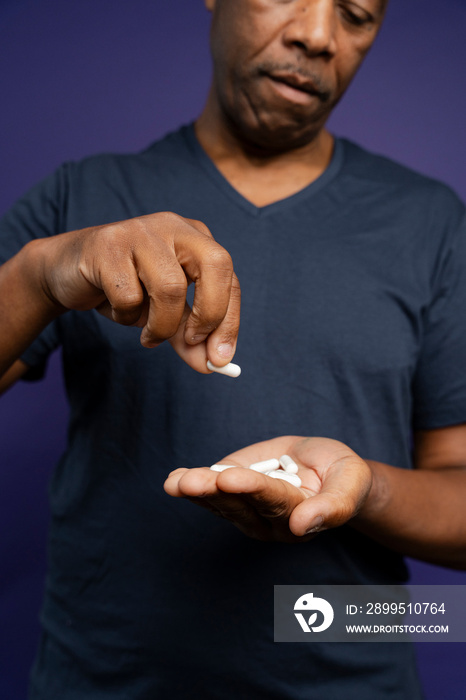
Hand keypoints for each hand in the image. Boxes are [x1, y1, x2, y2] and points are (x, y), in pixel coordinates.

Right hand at [31, 212, 240, 371]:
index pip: (229, 278)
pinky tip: (115, 308)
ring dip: (161, 325)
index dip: (229, 321)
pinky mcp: (108, 245)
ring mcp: (140, 231)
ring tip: (147, 334)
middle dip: (210, 313)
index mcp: (195, 239)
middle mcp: (174, 227)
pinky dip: (125, 316)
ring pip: (170, 287)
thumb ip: (188, 336)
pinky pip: (128, 296)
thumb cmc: (123, 289)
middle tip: (192, 342)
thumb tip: (212, 364)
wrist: (65, 272)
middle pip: (214, 266)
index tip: (220, 358)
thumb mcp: (163, 314)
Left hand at [164, 436, 372, 541]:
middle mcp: (270, 520)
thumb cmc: (344, 475)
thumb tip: (301, 525)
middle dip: (214, 490)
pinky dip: (192, 488)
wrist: (328, 467)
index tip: (229, 478)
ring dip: (198, 490)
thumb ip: (332, 506)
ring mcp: (249, 510)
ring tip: (177, 482)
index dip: (251, 487)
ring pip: (221, 502)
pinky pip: (212, 495)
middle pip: (240, 504)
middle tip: (190, 482)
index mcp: (301, 517)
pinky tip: (174, 481)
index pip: (273, 499)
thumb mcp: (350, 482)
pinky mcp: (234, 494)